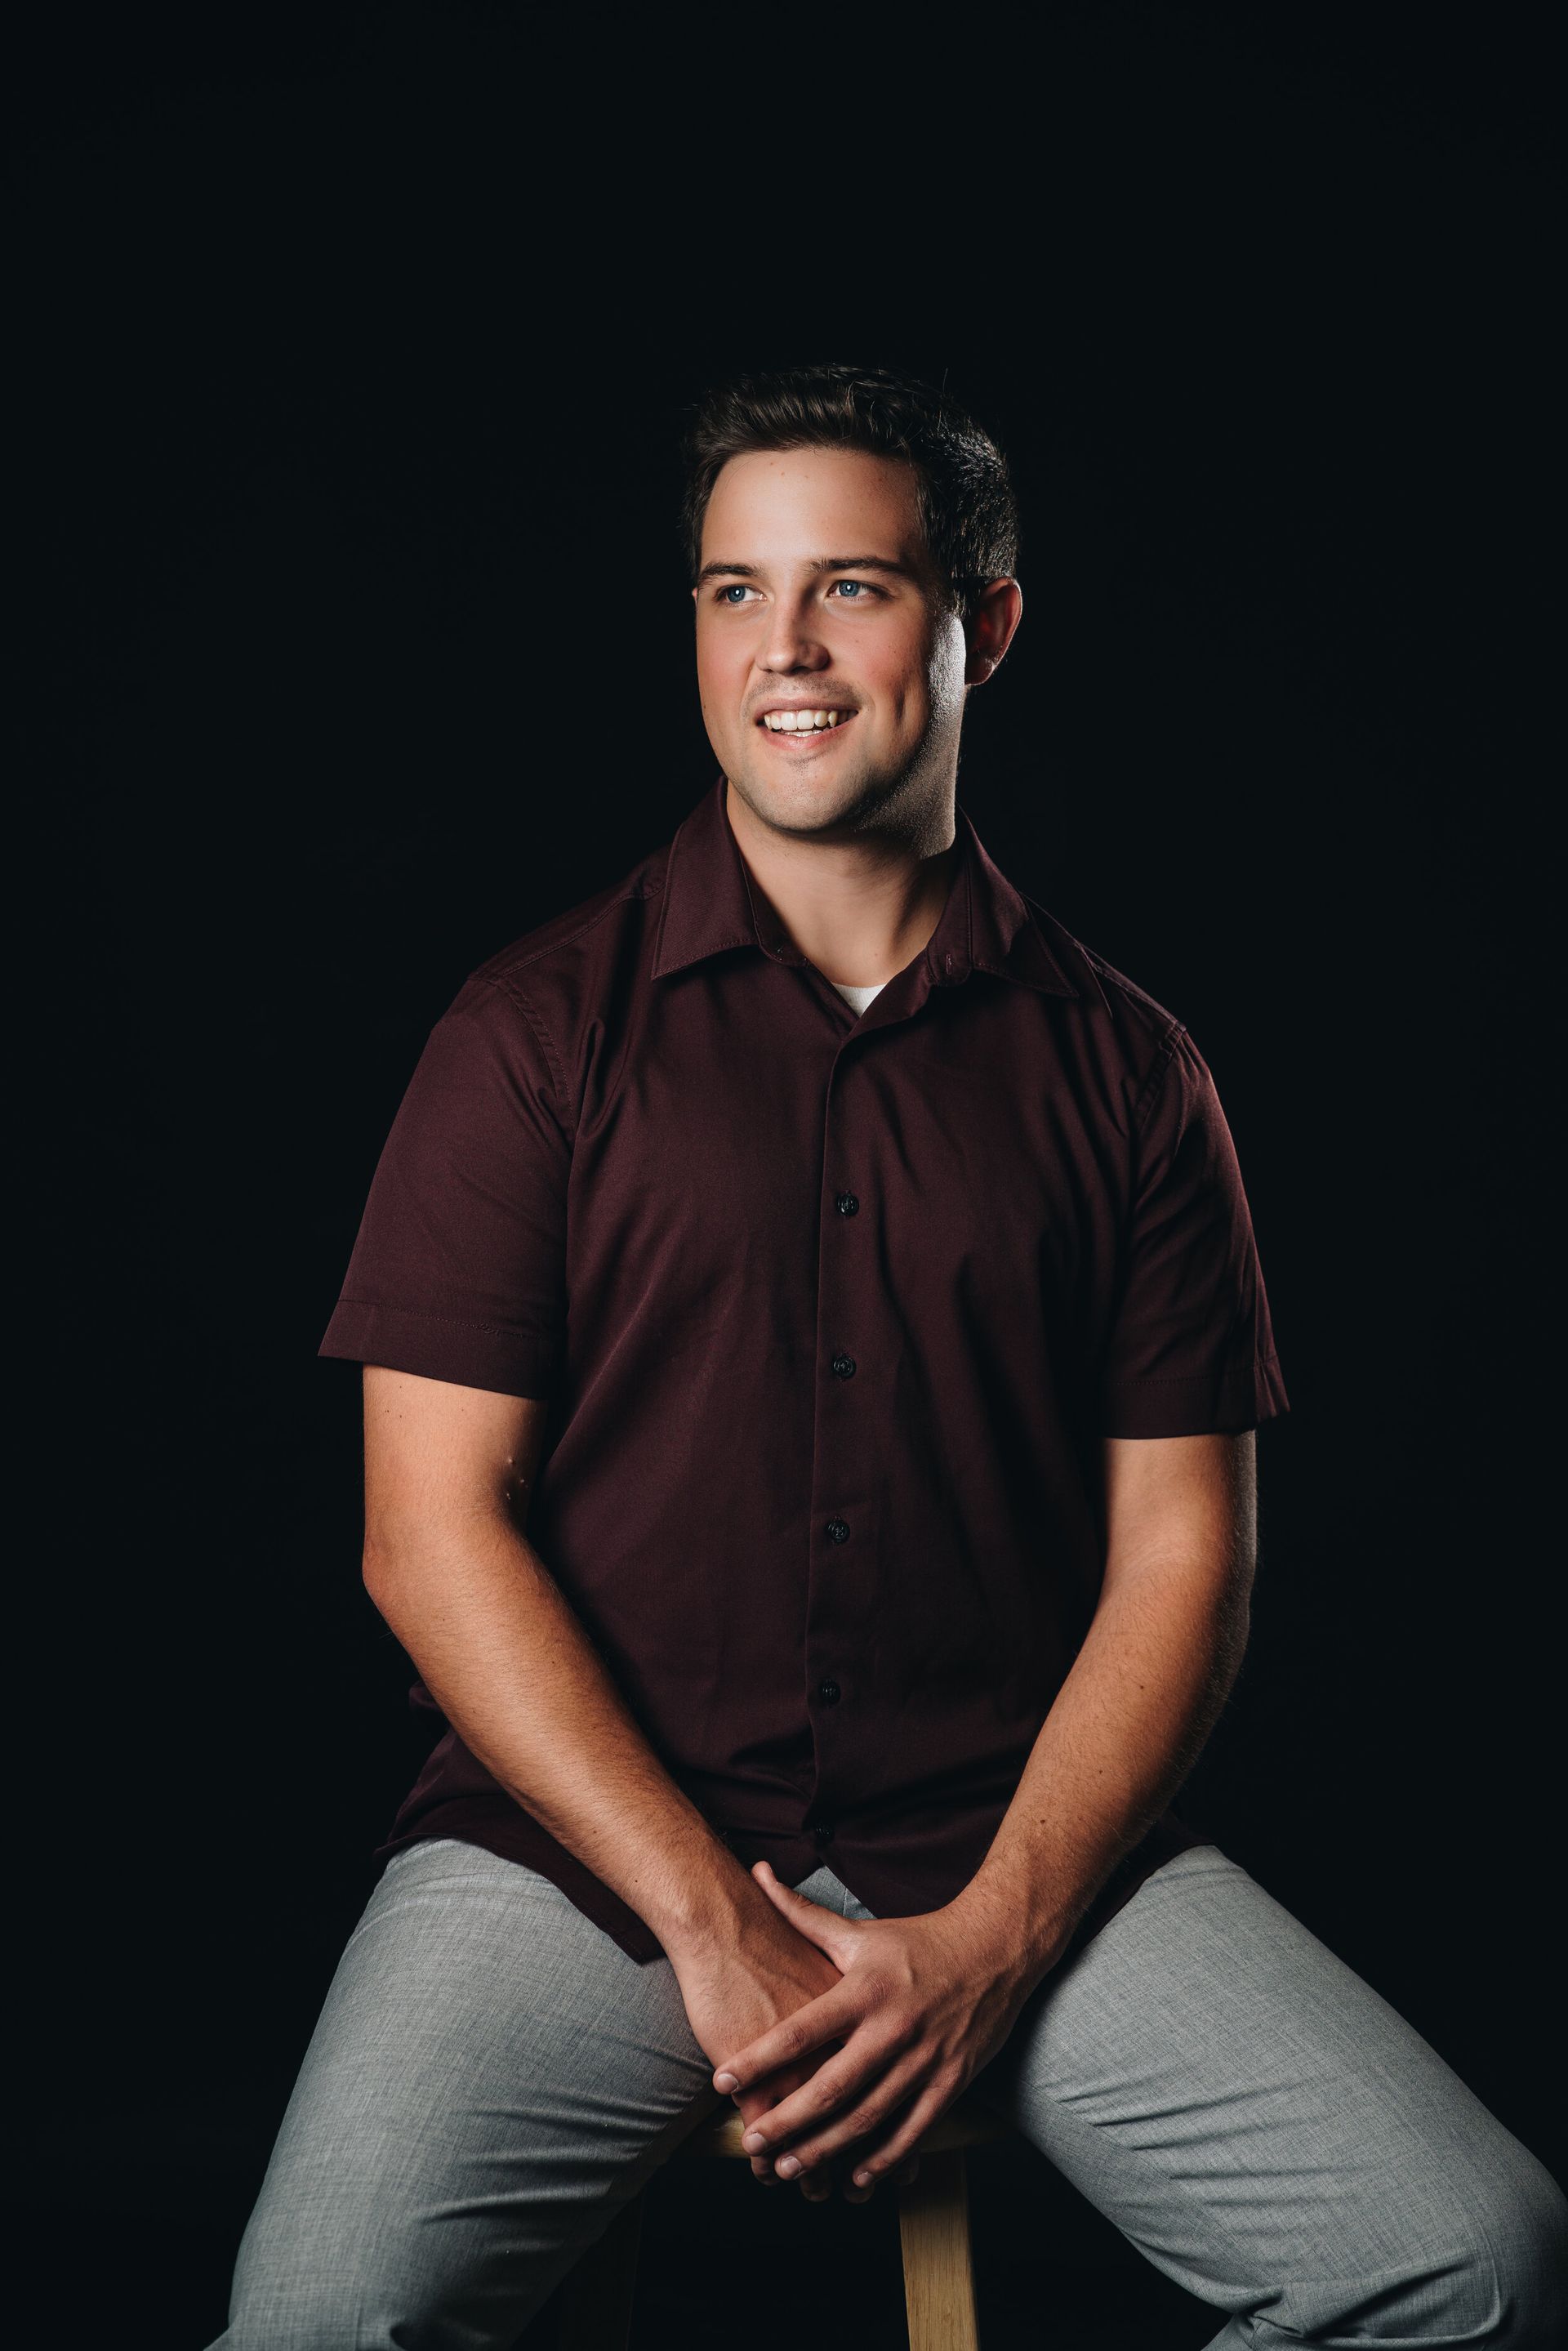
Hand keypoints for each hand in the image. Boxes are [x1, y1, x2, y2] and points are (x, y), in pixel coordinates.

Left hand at [707, 1860, 1037, 2190]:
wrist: (995, 1948)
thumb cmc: (917, 1941)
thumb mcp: (859, 1930)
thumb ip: (802, 1914)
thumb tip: (757, 1873)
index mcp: (864, 1990)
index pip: (801, 2031)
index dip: (759, 2059)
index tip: (723, 2082)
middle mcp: (892, 2027)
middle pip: (832, 2086)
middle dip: (788, 2121)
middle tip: (753, 2143)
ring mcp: (924, 2059)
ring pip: (869, 2116)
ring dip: (828, 2148)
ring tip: (791, 2170)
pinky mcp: (951, 2081)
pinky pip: (914, 2130)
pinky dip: (885, 2160)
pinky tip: (856, 2179)